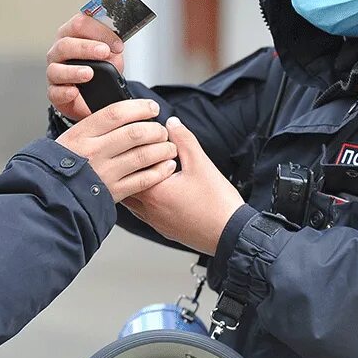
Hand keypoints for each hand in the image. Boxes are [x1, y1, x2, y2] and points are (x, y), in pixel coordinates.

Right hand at [46, 13, 125, 120]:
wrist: (96, 94)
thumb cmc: (100, 68)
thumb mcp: (110, 54)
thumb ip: (112, 47)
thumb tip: (116, 46)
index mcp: (71, 35)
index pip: (79, 24)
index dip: (99, 30)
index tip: (116, 43)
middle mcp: (59, 51)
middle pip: (65, 44)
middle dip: (86, 47)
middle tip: (104, 52)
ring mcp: (54, 71)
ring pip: (56, 68)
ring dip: (73, 71)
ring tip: (89, 73)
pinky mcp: (54, 92)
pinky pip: (54, 92)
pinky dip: (64, 92)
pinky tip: (74, 92)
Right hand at [56, 99, 176, 202]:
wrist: (53, 194)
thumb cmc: (63, 164)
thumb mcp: (72, 137)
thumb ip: (96, 125)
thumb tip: (126, 111)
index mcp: (83, 134)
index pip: (116, 113)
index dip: (139, 107)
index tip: (152, 108)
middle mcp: (94, 152)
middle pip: (135, 133)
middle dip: (156, 130)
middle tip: (162, 131)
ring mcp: (105, 173)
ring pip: (143, 156)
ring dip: (162, 150)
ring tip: (169, 147)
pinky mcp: (113, 192)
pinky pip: (144, 180)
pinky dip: (160, 172)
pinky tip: (167, 166)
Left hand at [122, 117, 244, 253]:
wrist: (232, 234)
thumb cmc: (217, 204)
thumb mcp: (201, 163)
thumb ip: (183, 140)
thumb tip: (171, 124)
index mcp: (154, 191)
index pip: (130, 166)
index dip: (135, 150)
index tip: (144, 140)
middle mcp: (149, 209)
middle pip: (126, 184)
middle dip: (131, 168)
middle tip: (141, 154)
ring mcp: (155, 221)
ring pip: (132, 201)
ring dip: (136, 185)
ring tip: (146, 171)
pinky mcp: (163, 229)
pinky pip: (143, 213)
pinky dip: (145, 200)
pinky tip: (156, 192)